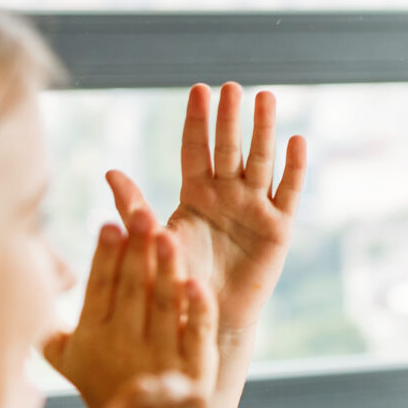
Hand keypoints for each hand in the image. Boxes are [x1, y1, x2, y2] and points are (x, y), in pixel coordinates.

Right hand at [42, 210, 216, 407]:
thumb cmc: (103, 385)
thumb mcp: (69, 363)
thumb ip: (51, 329)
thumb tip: (24, 296)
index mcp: (92, 337)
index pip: (99, 289)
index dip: (105, 256)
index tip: (110, 224)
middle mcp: (124, 345)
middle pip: (132, 290)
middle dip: (137, 250)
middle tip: (143, 215)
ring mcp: (161, 357)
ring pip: (165, 305)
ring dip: (166, 269)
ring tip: (169, 235)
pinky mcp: (194, 369)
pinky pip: (197, 333)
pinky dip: (198, 310)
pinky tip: (197, 284)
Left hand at [107, 82, 306, 345]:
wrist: (209, 319)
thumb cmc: (177, 281)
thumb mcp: (154, 241)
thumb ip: (135, 207)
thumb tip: (110, 171)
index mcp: (195, 195)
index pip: (196, 149)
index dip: (197, 120)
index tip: (199, 89)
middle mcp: (226, 196)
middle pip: (230, 148)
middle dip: (231, 118)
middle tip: (234, 87)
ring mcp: (254, 209)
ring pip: (260, 161)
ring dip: (264, 130)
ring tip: (266, 98)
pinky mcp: (278, 229)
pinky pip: (288, 193)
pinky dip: (294, 168)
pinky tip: (297, 141)